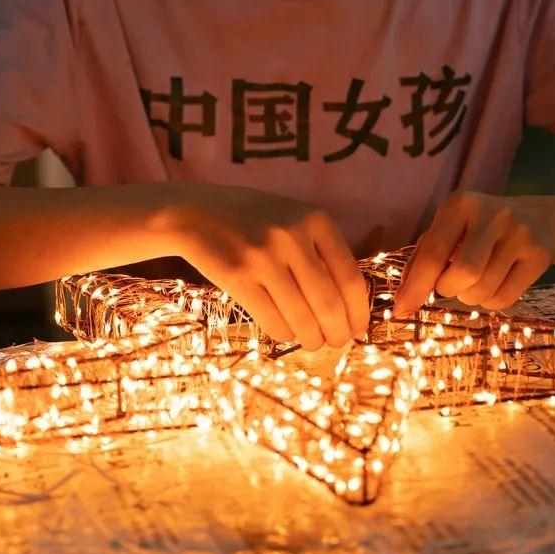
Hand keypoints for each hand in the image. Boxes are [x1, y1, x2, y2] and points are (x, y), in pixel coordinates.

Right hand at [160, 182, 369, 349]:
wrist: (196, 212)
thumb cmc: (254, 220)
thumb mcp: (294, 219)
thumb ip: (321, 250)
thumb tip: (350, 304)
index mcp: (315, 219)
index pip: (350, 278)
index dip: (358, 311)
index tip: (358, 328)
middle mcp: (292, 236)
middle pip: (329, 304)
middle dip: (338, 332)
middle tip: (337, 341)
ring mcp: (263, 257)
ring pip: (303, 319)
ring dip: (313, 339)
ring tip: (313, 341)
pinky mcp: (237, 278)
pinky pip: (273, 322)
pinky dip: (285, 334)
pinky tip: (286, 330)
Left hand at [392, 191, 554, 314]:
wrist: (539, 218)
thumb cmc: (477, 227)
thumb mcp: (448, 229)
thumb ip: (422, 257)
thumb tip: (402, 297)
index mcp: (459, 204)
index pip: (433, 253)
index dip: (415, 286)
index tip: (401, 310)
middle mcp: (491, 215)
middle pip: (462, 274)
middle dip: (448, 289)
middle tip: (449, 283)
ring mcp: (519, 234)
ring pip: (483, 291)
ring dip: (469, 297)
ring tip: (473, 280)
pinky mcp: (540, 256)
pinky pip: (505, 300)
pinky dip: (490, 302)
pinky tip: (494, 283)